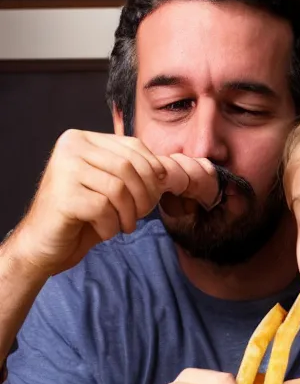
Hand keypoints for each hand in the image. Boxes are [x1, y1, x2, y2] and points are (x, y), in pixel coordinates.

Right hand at [12, 131, 218, 275]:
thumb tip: (169, 170)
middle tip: (139, 215)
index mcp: (82, 139)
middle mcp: (71, 147)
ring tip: (122, 225)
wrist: (45, 244)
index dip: (153, 172)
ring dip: (129, 214)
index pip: (133, 147)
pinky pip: (104, 208)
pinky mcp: (63, 196)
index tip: (156, 195)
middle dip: (144, 195)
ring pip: (119, 187)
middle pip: (130, 167)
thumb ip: (131, 172)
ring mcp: (64, 169)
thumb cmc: (80, 217)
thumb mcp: (109, 188)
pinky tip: (104, 231)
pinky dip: (111, 226)